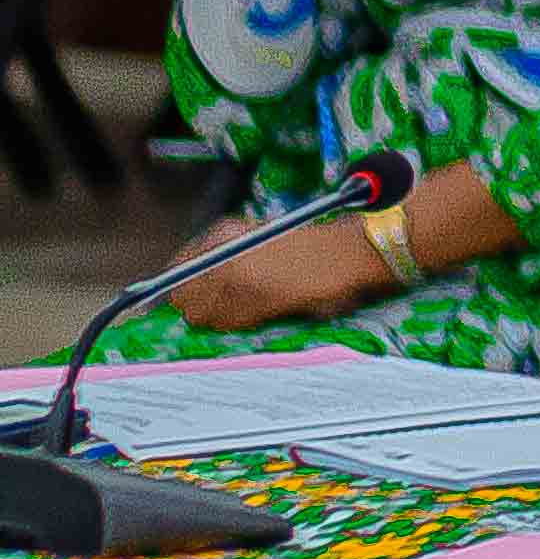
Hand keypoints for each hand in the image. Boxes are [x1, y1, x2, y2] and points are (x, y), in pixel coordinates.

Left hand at [164, 218, 392, 336]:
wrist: (342, 254)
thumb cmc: (305, 246)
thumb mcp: (254, 236)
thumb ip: (221, 252)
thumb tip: (191, 280)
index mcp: (221, 234)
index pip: (179, 268)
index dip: (182, 284)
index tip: (192, 292)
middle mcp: (222, 255)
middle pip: (183, 295)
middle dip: (194, 304)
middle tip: (215, 306)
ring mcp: (236, 279)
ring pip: (201, 314)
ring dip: (213, 317)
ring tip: (237, 311)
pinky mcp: (253, 300)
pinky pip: (227, 323)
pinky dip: (234, 324)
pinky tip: (252, 315)